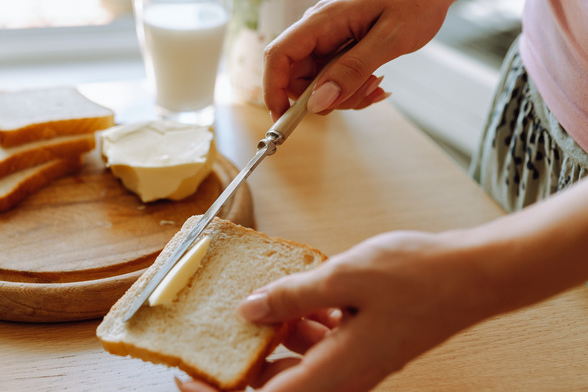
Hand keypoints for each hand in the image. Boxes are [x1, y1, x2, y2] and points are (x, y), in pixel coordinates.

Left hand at [177, 230, 493, 391]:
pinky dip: (303, 326)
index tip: (185, 377)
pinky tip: (305, 294)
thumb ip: (291, 296)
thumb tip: (247, 309)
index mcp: (335, 370)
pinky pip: (318, 347)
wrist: (471, 277)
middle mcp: (343, 377)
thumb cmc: (419, 276)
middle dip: (244, 358)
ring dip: (275, 336)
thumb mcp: (343, 276)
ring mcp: (354, 365)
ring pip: (296, 363)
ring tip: (267, 298)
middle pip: (275, 384)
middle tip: (222, 326)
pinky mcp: (362, 349)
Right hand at [263, 0, 452, 119]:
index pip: (279, 56)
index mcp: (323, 21)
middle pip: (297, 76)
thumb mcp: (390, 39)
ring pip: (317, 83)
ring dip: (344, 94)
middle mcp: (318, 30)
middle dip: (324, 97)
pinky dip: (352, 89)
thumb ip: (352, 70)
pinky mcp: (338, 48)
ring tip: (376, 83)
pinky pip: (334, 79)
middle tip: (361, 94)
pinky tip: (375, 82)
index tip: (283, 117)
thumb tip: (318, 102)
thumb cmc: (415, 1)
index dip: (273, 89)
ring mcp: (327, 40)